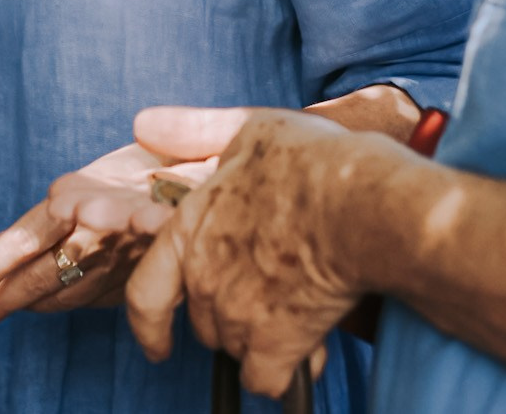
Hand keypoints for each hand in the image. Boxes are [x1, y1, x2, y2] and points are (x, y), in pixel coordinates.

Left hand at [0, 143, 214, 328]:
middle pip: (37, 275)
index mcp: (69, 193)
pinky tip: (51, 309)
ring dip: (33, 306)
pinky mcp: (142, 266)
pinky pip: (104, 295)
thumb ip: (51, 215)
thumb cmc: (146, 165)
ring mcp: (120, 247)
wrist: (208, 165)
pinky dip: (76, 301)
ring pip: (67, 290)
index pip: (19, 242)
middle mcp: (90, 219)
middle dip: (3, 300)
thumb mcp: (92, 178)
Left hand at [126, 107, 375, 398]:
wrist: (362, 205)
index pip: (146, 294)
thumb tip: (143, 125)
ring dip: (264, 340)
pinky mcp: (274, 342)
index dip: (149, 326)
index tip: (158, 345)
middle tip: (276, 296)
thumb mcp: (247, 128)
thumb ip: (192, 132)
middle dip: (234, 316)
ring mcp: (235, 313)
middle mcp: (202, 276)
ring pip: (239, 348)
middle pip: (205, 323)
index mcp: (189, 229)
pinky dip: (285, 370)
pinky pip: (267, 379)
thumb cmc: (312, 162)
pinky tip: (309, 348)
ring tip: (302, 310)